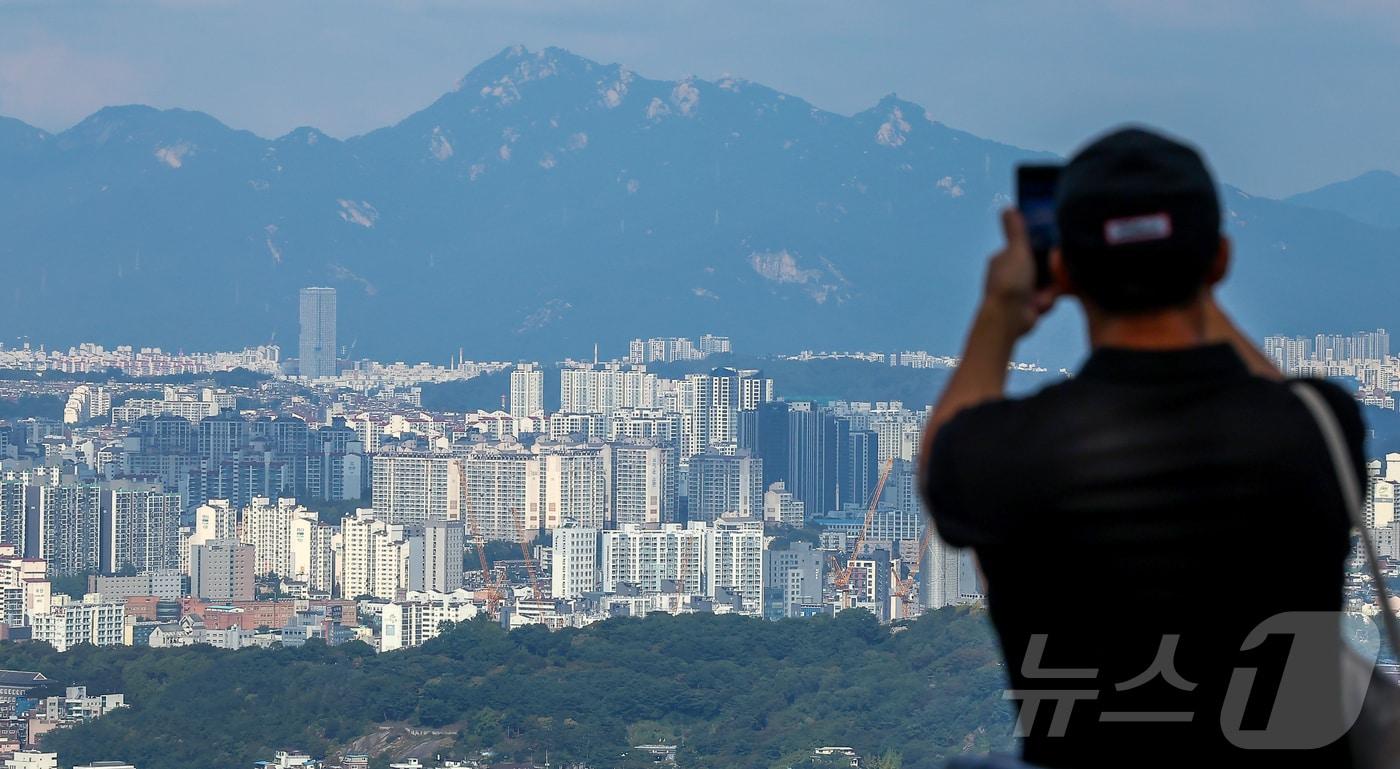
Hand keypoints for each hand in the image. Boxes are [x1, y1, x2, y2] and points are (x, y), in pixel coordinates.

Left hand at [979, 208, 1057, 338]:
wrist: (1009, 317)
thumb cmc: (1010, 282)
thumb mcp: (1016, 250)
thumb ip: (1016, 230)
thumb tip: (1009, 208)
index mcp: (1004, 259)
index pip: (1027, 246)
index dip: (1042, 246)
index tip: (1054, 245)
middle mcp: (1011, 274)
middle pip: (1040, 264)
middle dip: (1049, 269)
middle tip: (1055, 269)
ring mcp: (1020, 290)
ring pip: (1046, 282)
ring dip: (1049, 287)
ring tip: (1046, 289)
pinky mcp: (1029, 305)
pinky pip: (1047, 298)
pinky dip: (1048, 300)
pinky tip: (1043, 302)